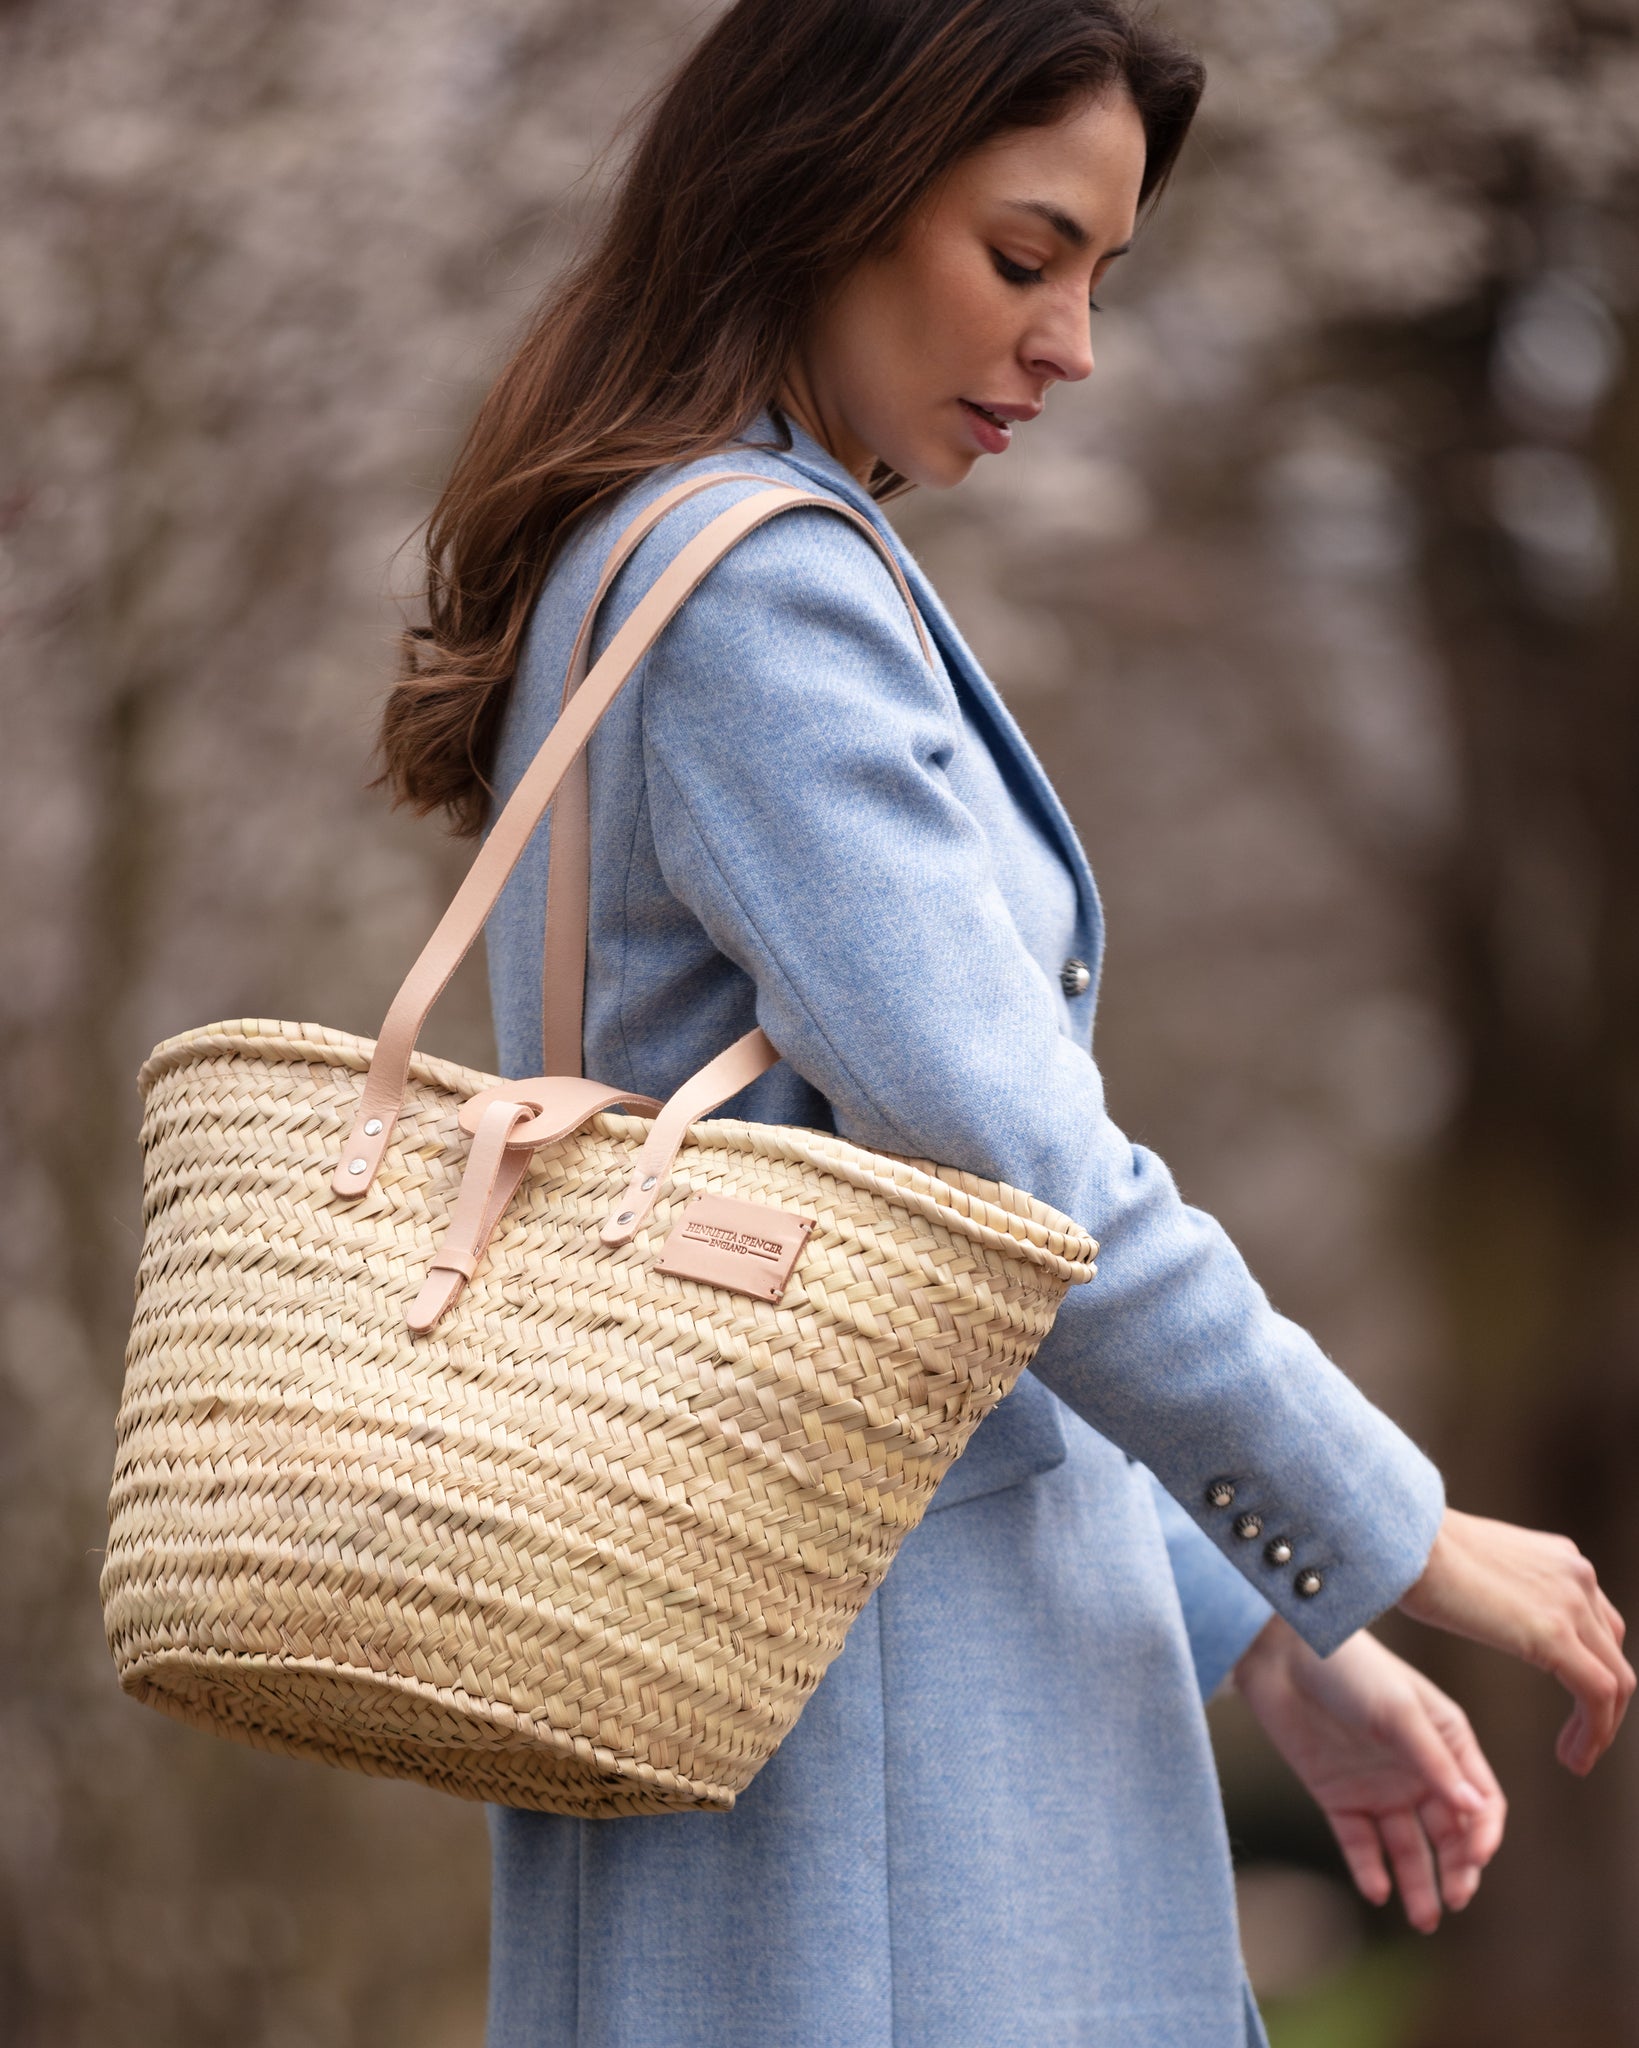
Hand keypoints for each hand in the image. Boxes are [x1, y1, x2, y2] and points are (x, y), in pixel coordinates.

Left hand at [1233, 1617, 1505, 1931]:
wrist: (1280, 1653)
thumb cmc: (1350, 1667)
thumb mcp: (1398, 1711)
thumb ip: (1435, 1762)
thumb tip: (1477, 1811)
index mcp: (1447, 1742)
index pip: (1481, 1802)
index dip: (1483, 1834)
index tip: (1475, 1858)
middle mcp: (1417, 1771)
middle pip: (1449, 1834)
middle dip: (1456, 1870)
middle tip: (1454, 1900)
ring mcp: (1378, 1786)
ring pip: (1407, 1848)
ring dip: (1418, 1884)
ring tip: (1424, 1919)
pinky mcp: (1338, 1797)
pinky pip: (1360, 1843)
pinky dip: (1370, 1869)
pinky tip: (1377, 1890)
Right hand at [1399, 1507, 1633, 1773]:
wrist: (1400, 1540)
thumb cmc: (1413, 1552)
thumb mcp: (1476, 1568)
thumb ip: (1502, 1589)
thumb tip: (1487, 1609)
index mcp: (1558, 1558)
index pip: (1597, 1624)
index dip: (1591, 1670)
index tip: (1570, 1707)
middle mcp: (1576, 1575)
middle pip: (1612, 1654)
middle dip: (1603, 1705)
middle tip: (1579, 1741)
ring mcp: (1571, 1601)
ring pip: (1615, 1680)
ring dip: (1602, 1728)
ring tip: (1575, 1758)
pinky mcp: (1554, 1633)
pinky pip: (1597, 1695)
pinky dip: (1594, 1733)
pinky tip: (1571, 1756)